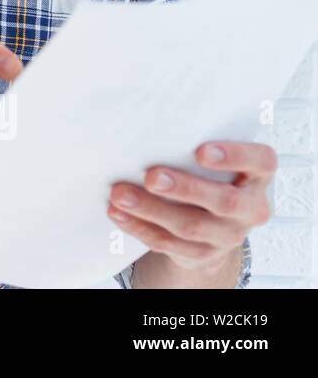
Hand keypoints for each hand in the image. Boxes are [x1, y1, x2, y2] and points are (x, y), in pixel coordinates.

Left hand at [107, 140, 275, 274]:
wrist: (211, 223)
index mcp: (257, 175)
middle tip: (151, 177)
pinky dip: (139, 227)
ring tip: (120, 194)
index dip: (235, 156)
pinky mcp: (203, 254)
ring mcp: (229, 235)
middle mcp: (251, 208)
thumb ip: (191, 144)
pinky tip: (118, 213)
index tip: (202, 151)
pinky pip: (169, 243)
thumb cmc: (206, 174)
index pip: (261, 162)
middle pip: (224, 201)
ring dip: (151, 209)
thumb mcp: (211, 158)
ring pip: (191, 225)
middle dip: (185, 188)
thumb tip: (149, 125)